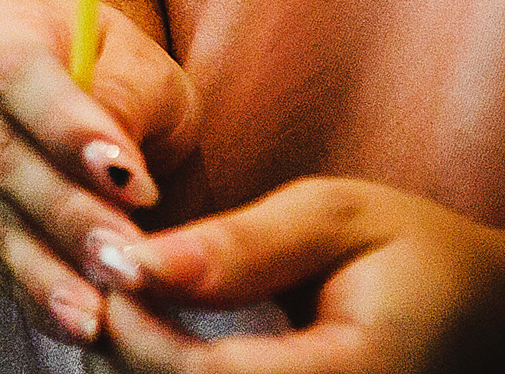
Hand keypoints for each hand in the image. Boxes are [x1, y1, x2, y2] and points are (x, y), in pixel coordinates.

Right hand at [0, 0, 196, 345]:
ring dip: (46, 267)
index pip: (17, 72)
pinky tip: (79, 322)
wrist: (91, 98)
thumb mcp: (145, 66)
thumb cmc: (122, 74)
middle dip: (65, 213)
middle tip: (127, 257)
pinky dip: (35, 294)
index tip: (132, 179)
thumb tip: (115, 161)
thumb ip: (129, 96)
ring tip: (104, 309)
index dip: (67, 127)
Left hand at [104, 177, 505, 371]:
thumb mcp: (335, 219)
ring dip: (137, 370)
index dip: (136, 330)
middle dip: (125, 354)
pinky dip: (164, 376)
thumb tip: (134, 262)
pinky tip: (155, 346)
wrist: (476, 315)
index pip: (207, 379)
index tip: (112, 266)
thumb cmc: (410, 254)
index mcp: (355, 375)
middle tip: (110, 289)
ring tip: (132, 310)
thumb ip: (237, 244)